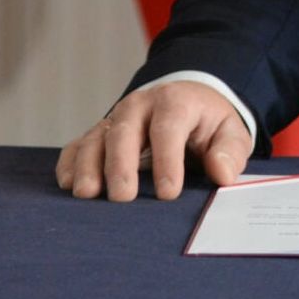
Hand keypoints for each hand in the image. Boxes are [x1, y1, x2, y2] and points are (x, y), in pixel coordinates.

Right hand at [55, 81, 251, 200]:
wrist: (186, 101)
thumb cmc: (208, 124)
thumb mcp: (230, 132)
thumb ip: (229, 152)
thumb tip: (222, 173)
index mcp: (176, 102)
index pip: (168, 128)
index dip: (167, 160)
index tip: (168, 193)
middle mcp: (140, 106)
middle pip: (124, 131)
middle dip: (121, 165)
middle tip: (123, 197)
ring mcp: (115, 119)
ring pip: (96, 138)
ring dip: (88, 166)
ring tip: (87, 194)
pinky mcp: (99, 134)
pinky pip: (78, 145)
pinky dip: (70, 163)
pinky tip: (68, 184)